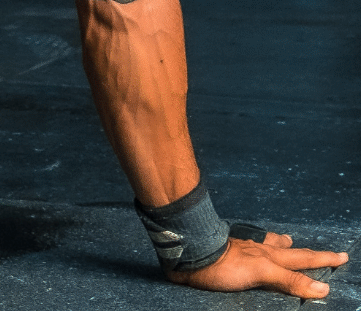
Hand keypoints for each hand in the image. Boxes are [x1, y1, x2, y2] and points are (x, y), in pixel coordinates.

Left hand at [168, 232, 348, 297]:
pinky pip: (248, 246)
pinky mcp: (226, 251)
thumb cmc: (224, 263)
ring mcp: (243, 249)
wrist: (189, 250)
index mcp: (270, 256)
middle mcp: (259, 250)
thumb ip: (290, 279)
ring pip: (268, 245)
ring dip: (282, 245)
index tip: (341, 258)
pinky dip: (257, 243)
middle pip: (290, 252)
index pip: (301, 261)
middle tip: (330, 252)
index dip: (321, 261)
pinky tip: (251, 242)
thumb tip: (323, 288)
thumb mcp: (262, 272)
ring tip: (288, 241)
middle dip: (310, 254)